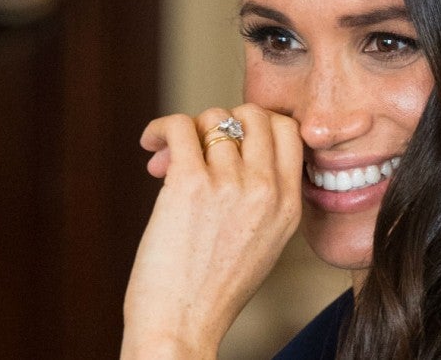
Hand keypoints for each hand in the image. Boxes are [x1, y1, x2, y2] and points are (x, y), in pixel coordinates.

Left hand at [121, 104, 302, 358]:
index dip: (260, 125)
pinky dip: (161, 127)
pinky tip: (150, 142)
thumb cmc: (214, 291)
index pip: (290, 131)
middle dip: (225, 121)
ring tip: (168, 157)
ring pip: (214, 118)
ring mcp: (231, 184)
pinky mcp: (190, 183)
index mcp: (290, 205)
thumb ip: (265, 198)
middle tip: (201, 146)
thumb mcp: (266, 243)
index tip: (234, 139)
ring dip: (188, 131)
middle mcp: (266, 190)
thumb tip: (226, 149)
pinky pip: (179, 126)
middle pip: (255, 115)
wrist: (182, 325)